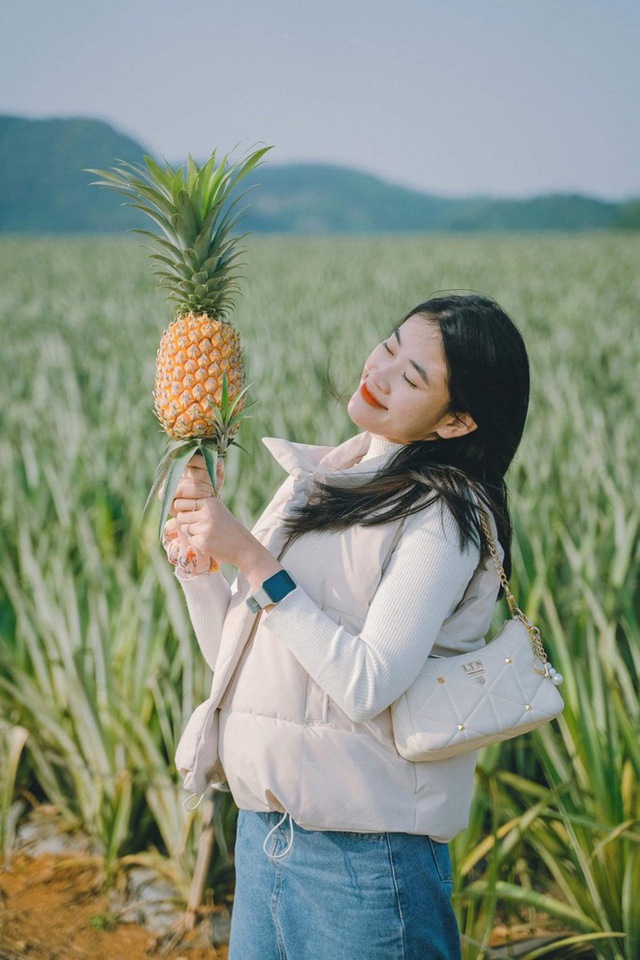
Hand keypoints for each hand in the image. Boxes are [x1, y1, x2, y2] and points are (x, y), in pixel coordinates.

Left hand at [160, 454, 224, 575]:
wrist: (243, 546)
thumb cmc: (228, 528)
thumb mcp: (217, 510)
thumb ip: (200, 506)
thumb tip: (174, 505)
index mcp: (209, 502)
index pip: (181, 502)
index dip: (183, 509)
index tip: (192, 515)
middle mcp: (206, 513)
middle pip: (181, 516)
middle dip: (187, 522)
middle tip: (202, 527)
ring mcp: (204, 527)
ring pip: (185, 529)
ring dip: (193, 533)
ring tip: (209, 534)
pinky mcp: (202, 541)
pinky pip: (190, 540)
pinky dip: (197, 543)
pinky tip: (210, 542)